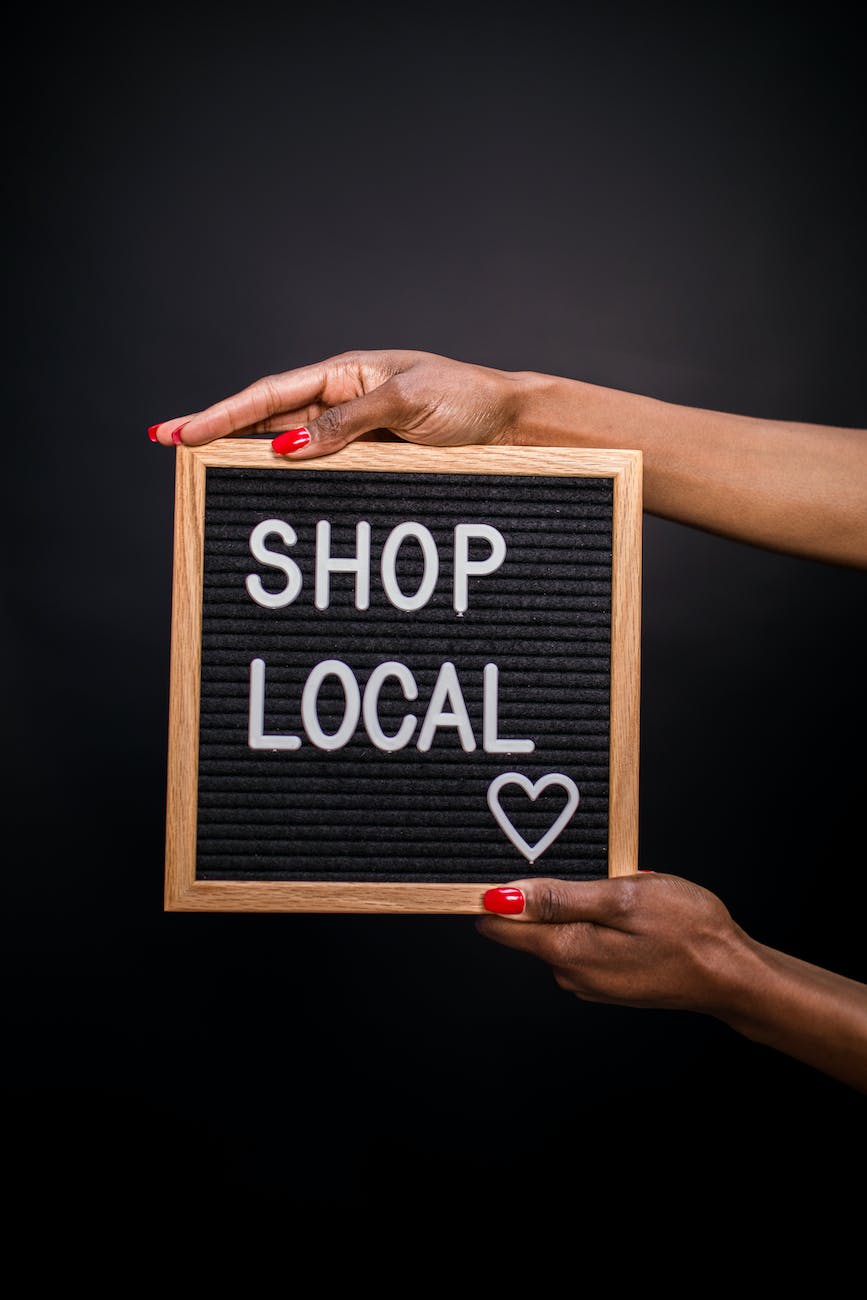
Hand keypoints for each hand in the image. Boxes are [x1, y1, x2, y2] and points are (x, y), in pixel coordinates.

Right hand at [149, 349, 524, 456]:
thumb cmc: (465, 400)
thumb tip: (288, 448)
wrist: (511, 425)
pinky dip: (290, 485)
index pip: (270, 395)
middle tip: (168, 444)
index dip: (221, 413)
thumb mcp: (405, 404)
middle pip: (266, 421)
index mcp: (343, 374)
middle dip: (218, 431)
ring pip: (287, 450)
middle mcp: (340, 403)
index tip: (180, 430)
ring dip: (246, 459)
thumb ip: (346, 424)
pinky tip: (265, 493)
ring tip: (202, 471)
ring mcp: (352, 436)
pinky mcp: (370, 465)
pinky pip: (321, 475)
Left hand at [477, 873, 749, 1014]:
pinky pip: (584, 944)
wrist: (733, 974)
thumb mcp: (622, 898)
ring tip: (617, 891)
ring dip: (575, 909)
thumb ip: (560, 899)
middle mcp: (571, 974)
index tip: (495, 868)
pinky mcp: (608, 981)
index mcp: (568, 951)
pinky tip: (626, 915)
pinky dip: (595, 924)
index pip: (502, 925)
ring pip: (559, 934)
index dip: (492, 895)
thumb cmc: (687, 930)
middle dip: (544, 896)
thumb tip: (502, 898)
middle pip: (529, 928)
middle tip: (589, 871)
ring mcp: (590, 981)